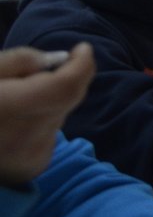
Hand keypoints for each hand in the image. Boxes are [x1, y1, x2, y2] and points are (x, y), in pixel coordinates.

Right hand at [0, 43, 95, 184]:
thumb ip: (18, 61)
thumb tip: (53, 61)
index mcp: (8, 109)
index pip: (66, 87)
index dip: (81, 64)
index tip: (81, 49)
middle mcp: (24, 137)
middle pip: (67, 99)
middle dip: (60, 81)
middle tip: (34, 76)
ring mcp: (30, 156)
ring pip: (58, 116)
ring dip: (47, 104)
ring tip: (12, 107)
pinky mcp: (33, 167)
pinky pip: (49, 135)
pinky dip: (39, 124)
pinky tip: (12, 127)